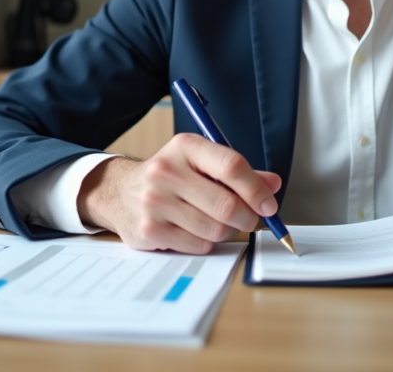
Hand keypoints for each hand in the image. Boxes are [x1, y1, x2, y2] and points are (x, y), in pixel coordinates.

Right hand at [76, 132, 282, 254]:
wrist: (120, 192)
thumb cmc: (170, 177)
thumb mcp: (200, 162)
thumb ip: (237, 173)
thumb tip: (272, 185)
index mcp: (185, 146)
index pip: (231, 166)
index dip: (257, 189)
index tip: (269, 205)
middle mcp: (166, 171)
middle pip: (227, 204)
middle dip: (248, 217)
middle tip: (251, 219)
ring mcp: (155, 202)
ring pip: (216, 229)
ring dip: (227, 231)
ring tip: (219, 222)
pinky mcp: (149, 230)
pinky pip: (199, 245)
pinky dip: (207, 243)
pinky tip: (196, 231)